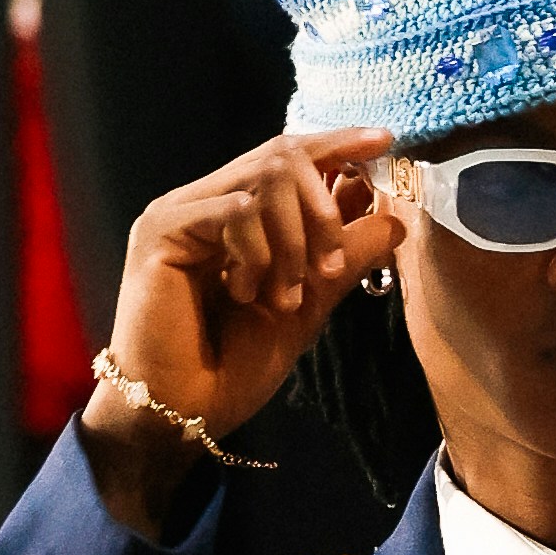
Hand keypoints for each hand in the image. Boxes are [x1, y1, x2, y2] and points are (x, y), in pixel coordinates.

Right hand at [85, 126, 399, 506]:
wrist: (183, 413)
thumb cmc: (233, 368)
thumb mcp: (307, 307)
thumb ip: (343, 260)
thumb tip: (393, 219)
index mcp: (238, 216)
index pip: (290, 158)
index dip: (337, 144)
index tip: (384, 140)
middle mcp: (207, 202)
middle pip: (282, 156)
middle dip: (323, 208)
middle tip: (330, 266)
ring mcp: (182, 211)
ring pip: (264, 178)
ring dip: (294, 239)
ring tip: (286, 296)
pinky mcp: (162, 228)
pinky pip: (234, 211)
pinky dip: (258, 252)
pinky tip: (246, 293)